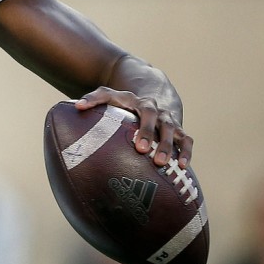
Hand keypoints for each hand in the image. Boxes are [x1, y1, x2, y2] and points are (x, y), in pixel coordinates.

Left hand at [75, 86, 190, 168]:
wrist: (153, 99)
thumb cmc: (124, 104)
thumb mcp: (109, 96)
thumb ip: (94, 99)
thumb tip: (76, 106)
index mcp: (137, 101)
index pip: (135, 106)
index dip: (138, 124)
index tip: (131, 141)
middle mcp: (155, 109)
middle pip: (155, 118)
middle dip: (148, 133)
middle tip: (142, 150)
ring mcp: (168, 120)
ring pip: (172, 130)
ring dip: (168, 146)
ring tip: (162, 163)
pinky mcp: (179, 130)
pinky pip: (186, 140)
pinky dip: (186, 152)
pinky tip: (184, 167)